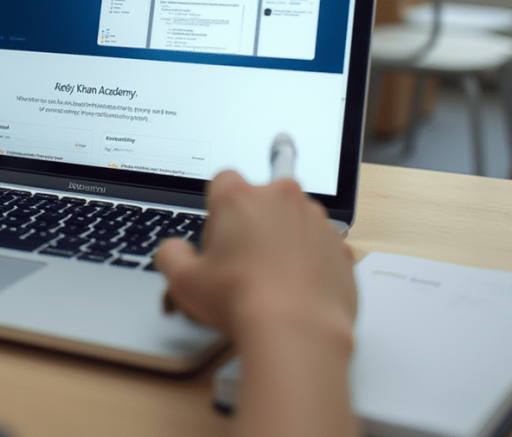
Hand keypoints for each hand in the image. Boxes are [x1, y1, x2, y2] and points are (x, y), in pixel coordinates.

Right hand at [155, 171, 358, 436]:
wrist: (298, 331)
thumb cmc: (240, 301)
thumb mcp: (183, 281)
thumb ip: (171, 255)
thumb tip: (173, 250)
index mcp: (239, 196)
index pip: (223, 180)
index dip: (217, 209)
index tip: (218, 238)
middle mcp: (280, 197)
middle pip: (261, 198)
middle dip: (253, 222)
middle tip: (242, 262)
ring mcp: (316, 221)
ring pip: (294, 220)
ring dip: (283, 240)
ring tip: (270, 280)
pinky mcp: (340, 247)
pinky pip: (320, 247)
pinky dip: (310, 261)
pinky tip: (295, 289)